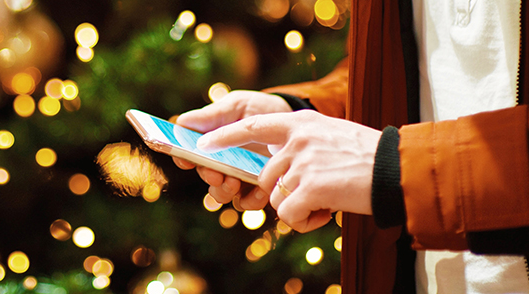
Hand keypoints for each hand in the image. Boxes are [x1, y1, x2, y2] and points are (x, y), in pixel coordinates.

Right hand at [173, 90, 291, 207]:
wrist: (293, 121)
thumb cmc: (261, 109)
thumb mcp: (238, 105)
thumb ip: (213, 115)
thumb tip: (181, 122)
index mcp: (210, 142)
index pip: (188, 154)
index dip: (182, 159)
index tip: (186, 160)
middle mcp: (221, 162)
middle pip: (205, 176)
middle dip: (208, 177)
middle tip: (216, 174)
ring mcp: (238, 177)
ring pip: (222, 194)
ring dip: (224, 191)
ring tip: (234, 183)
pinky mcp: (258, 189)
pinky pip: (248, 202)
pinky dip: (251, 199)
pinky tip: (260, 189)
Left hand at [197, 110, 380, 232]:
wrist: (398, 169)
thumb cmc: (368, 158)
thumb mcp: (332, 138)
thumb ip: (303, 147)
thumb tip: (278, 175)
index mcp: (302, 123)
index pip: (253, 124)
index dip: (226, 136)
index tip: (204, 144)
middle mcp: (298, 139)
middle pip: (266, 177)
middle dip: (285, 194)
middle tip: (316, 196)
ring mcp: (302, 162)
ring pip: (276, 199)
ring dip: (298, 209)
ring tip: (327, 203)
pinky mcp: (309, 186)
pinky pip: (288, 216)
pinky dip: (305, 222)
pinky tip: (327, 213)